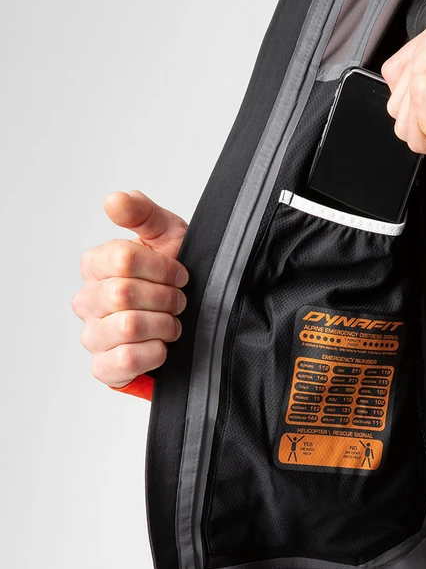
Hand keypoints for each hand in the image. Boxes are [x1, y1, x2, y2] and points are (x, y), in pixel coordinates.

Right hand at [72, 191, 188, 388]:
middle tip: (180, 301)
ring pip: (127, 326)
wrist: (195, 325)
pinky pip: (124, 359)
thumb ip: (142, 213)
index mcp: (96, 267)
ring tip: (173, 324)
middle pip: (124, 293)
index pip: (122, 259)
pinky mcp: (106, 368)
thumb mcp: (169, 237)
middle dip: (166, 298)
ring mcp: (94, 337)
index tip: (180, 275)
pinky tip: (162, 347)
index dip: (162, 268)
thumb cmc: (176, 280)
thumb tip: (113, 200)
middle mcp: (88, 301)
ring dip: (164, 325)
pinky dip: (153, 353)